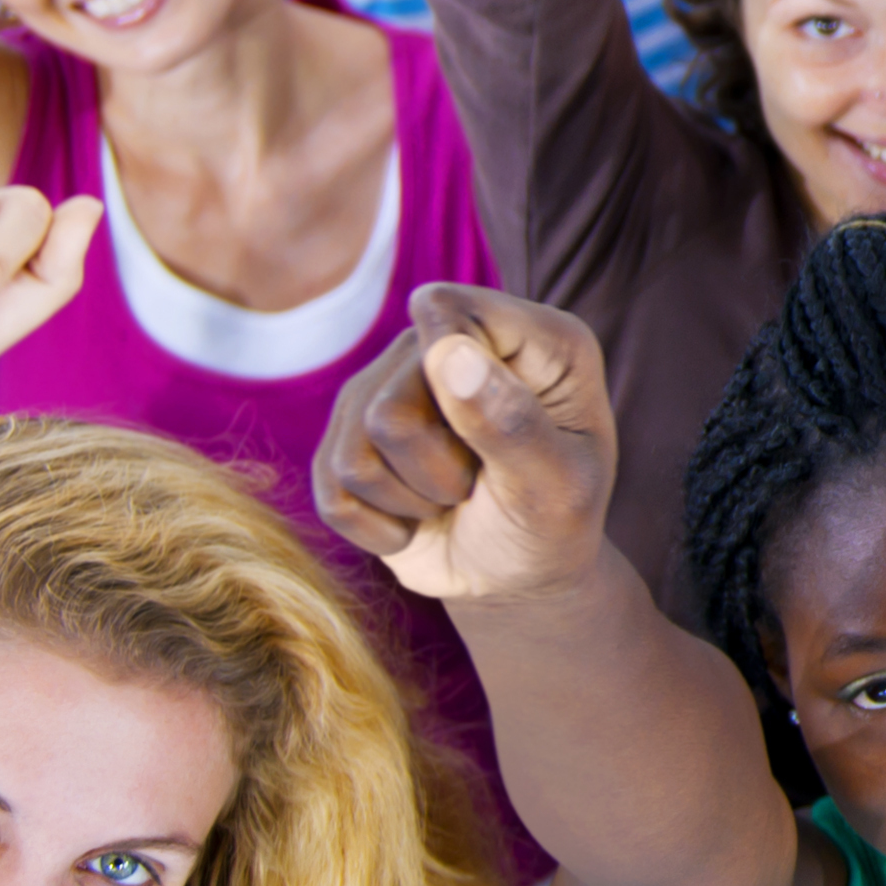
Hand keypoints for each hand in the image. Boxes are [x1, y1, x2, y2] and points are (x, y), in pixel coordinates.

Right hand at [313, 285, 623, 609]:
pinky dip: (376, 525)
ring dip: (409, 499)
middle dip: (437, 471)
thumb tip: (449, 351)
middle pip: (390, 405)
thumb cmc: (552, 523)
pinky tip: (416, 519)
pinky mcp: (348, 434)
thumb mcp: (556, 484)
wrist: (514, 576)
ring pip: (356, 445)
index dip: (443, 367)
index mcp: (531, 340)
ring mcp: (393, 384)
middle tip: (481, 483)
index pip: (447, 309)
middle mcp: (453, 344)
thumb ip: (511, 419)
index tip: (477, 432)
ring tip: (453, 496)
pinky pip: (330, 486)